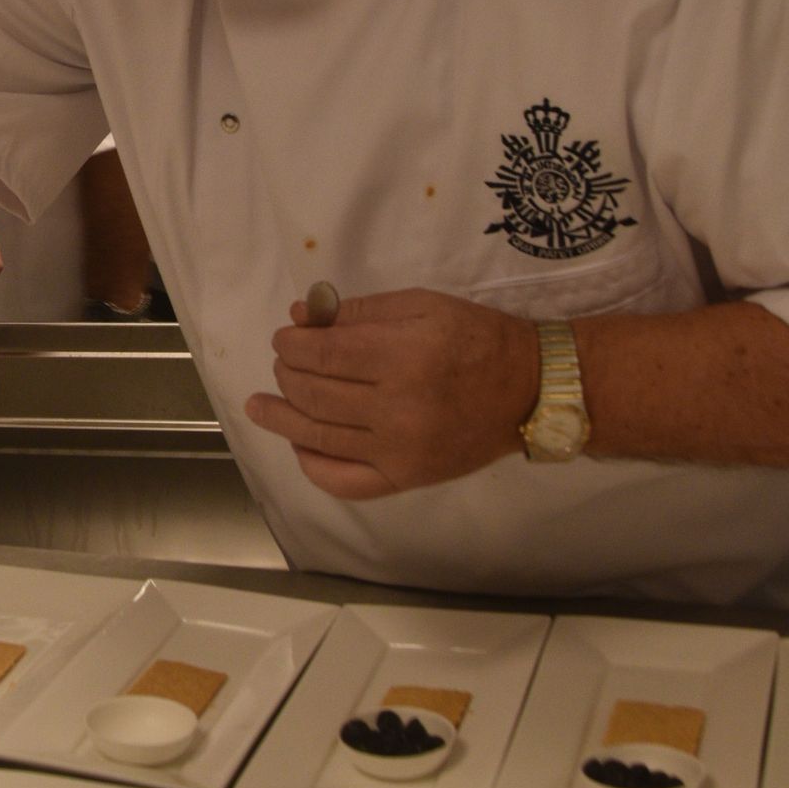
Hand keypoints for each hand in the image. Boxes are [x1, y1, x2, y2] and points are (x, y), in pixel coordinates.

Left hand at [243, 288, 539, 500]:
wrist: (528, 391)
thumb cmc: (476, 337)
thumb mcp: (421, 305)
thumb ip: (358, 312)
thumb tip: (301, 317)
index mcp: (404, 356)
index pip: (322, 355)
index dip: (292, 346)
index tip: (285, 338)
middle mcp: (398, 407)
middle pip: (315, 394)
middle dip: (288, 374)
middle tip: (285, 363)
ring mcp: (400, 450)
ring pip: (320, 437)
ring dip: (281, 419)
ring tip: (260, 405)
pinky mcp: (406, 478)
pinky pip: (345, 482)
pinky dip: (314, 467)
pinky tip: (300, 447)